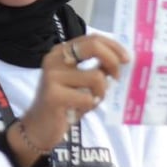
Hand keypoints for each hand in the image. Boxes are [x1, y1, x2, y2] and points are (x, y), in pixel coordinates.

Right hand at [18, 34, 128, 157]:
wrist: (39, 127)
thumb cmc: (65, 103)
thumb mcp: (82, 82)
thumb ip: (97, 68)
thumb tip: (122, 61)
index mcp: (61, 52)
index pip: (92, 39)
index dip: (113, 46)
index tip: (127, 59)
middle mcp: (54, 59)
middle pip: (93, 47)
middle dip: (113, 60)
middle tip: (117, 76)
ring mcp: (52, 76)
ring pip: (96, 77)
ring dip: (101, 92)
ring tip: (90, 100)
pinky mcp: (54, 95)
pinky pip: (88, 98)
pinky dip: (90, 106)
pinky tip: (79, 110)